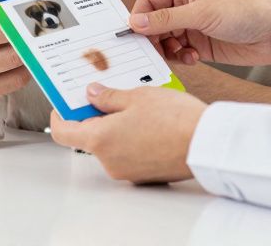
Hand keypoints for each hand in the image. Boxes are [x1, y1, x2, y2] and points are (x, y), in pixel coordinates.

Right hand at [0, 0, 30, 102]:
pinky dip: (24, 69)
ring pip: (18, 69)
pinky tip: (20, 58)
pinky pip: (16, 82)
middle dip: (28, 40)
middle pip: (13, 53)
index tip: (27, 17)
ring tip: (29, 42)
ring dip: (28, 54)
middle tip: (37, 30)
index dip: (17, 23)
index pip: (1, 31)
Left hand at [50, 83, 205, 182]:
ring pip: (110, 145)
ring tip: (135, 106)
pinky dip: (131, 139)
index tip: (64, 103)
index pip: (62, 132)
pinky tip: (148, 123)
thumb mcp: (137, 96)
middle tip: (107, 94)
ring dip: (115, 127)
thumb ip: (108, 96)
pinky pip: (128, 154)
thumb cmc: (176, 119)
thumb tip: (92, 94)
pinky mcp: (144, 176)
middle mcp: (109, 160)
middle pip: (88, 137)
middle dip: (94, 116)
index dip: (60, 115)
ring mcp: (127, 171)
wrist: (210, 144)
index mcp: (100, 139)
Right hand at [130, 0, 270, 66]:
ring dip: (168, 50)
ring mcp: (192, 27)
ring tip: (182, 54)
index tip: (133, 34)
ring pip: (165, 41)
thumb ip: (166, 19)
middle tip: (153, 51)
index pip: (149, 1)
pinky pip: (179, 53)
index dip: (139, 17)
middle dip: (152, 38)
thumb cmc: (243, 12)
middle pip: (154, 24)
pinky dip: (181, 58)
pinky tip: (194, 58)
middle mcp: (185, 7)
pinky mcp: (200, 46)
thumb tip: (135, 22)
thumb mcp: (201, 13)